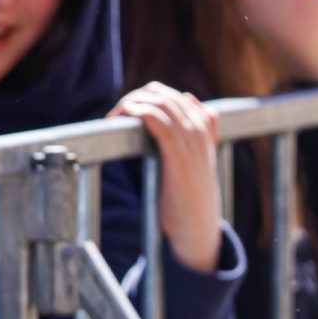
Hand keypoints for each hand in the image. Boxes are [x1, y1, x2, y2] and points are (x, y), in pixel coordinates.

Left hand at [110, 83, 222, 272]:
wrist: (197, 225)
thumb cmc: (190, 193)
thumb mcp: (198, 158)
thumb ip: (197, 131)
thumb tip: (189, 98)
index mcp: (204, 123)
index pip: (167, 93)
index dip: (141, 98)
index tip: (124, 114)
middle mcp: (199, 125)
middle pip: (158, 93)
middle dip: (131, 100)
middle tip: (115, 116)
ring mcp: (191, 137)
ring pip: (154, 101)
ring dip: (127, 105)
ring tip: (112, 119)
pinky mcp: (178, 151)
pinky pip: (153, 117)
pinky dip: (132, 112)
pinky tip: (117, 122)